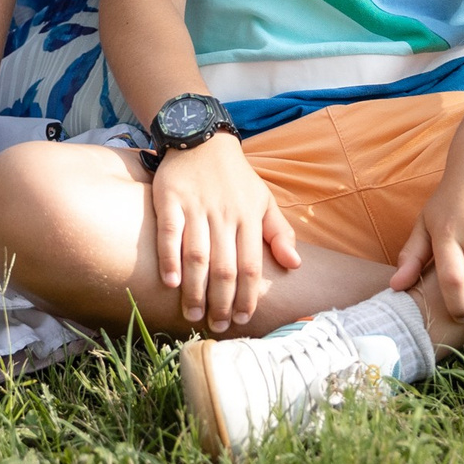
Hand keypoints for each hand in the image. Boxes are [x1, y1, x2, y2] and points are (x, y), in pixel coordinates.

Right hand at [150, 137, 298, 332]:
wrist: (201, 138)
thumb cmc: (236, 178)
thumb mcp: (264, 200)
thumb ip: (280, 232)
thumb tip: (295, 265)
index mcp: (248, 217)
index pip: (251, 266)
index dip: (247, 296)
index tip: (242, 318)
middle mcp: (223, 214)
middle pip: (224, 268)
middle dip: (221, 302)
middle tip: (215, 325)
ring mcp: (196, 207)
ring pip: (197, 256)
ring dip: (195, 289)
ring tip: (193, 314)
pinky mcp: (169, 199)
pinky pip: (169, 233)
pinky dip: (169, 259)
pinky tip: (169, 283)